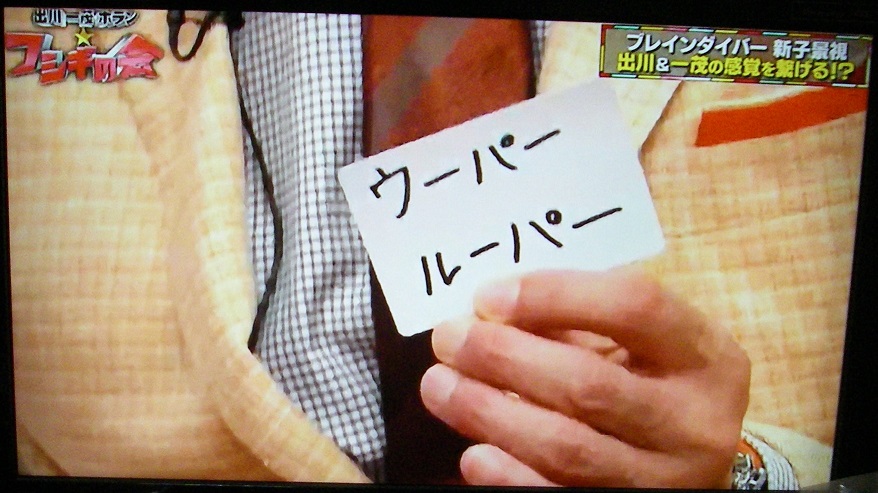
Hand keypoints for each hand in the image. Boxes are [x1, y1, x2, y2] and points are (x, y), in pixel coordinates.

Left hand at [419, 268, 749, 487]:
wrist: (698, 458)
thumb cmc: (656, 380)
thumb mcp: (641, 341)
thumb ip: (580, 320)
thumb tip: (489, 312)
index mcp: (705, 357)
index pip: (634, 307)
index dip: (555, 296)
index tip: (489, 296)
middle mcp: (694, 423)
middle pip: (590, 386)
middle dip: (504, 358)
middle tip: (449, 338)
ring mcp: (665, 480)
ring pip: (568, 449)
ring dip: (490, 414)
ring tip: (440, 386)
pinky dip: (510, 478)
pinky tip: (473, 453)